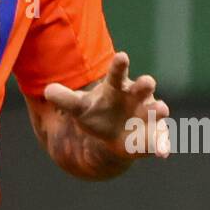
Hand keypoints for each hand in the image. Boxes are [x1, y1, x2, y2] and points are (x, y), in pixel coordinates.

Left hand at [42, 52, 170, 160]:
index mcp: (117, 86)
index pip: (117, 72)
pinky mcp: (155, 135)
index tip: (122, 56)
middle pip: (142, 87)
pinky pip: (160, 140)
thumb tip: (46, 91)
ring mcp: (148, 115)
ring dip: (159, 110)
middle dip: (145, 84)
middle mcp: (137, 97)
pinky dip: (162, 145)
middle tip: (147, 81)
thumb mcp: (79, 107)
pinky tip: (163, 153)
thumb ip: (65, 99)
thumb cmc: (97, 113)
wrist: (114, 134)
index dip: (119, 65)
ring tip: (161, 109)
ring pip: (156, 110)